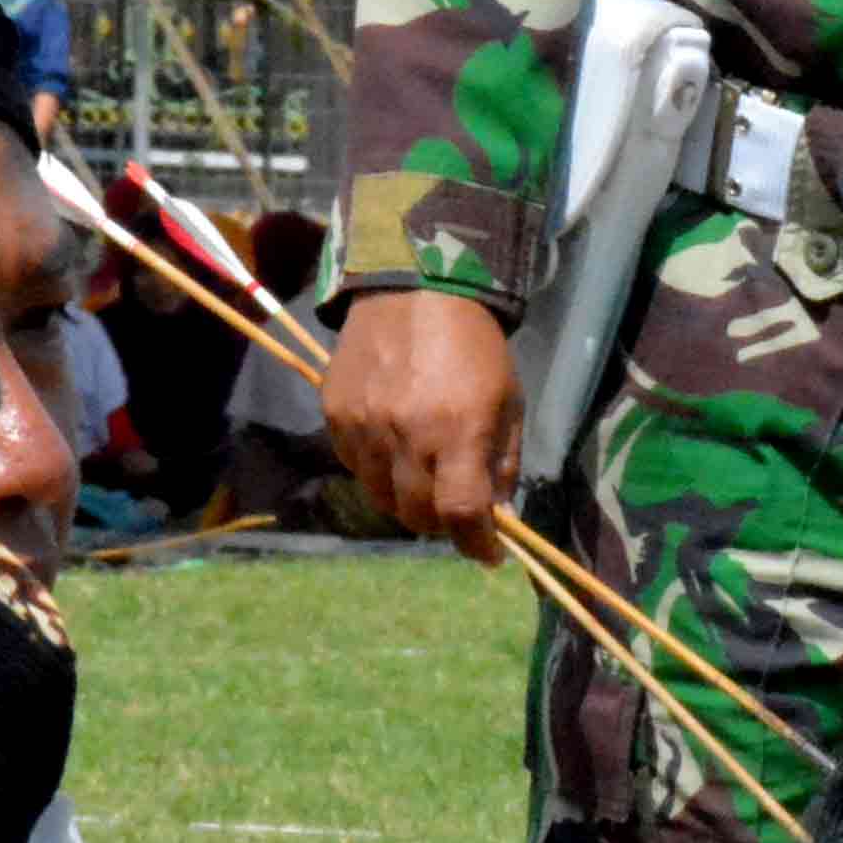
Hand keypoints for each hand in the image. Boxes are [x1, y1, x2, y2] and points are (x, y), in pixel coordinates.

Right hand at [323, 284, 522, 553]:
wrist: (413, 289)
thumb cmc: (473, 349)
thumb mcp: (507, 403)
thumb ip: (502, 463)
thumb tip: (496, 515)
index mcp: (457, 431)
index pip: (460, 513)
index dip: (476, 544)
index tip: (488, 553)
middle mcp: (405, 434)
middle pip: (416, 516)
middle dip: (441, 524)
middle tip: (453, 509)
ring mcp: (363, 425)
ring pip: (380, 497)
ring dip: (405, 500)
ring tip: (422, 477)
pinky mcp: (334, 412)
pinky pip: (354, 465)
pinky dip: (376, 471)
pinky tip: (392, 447)